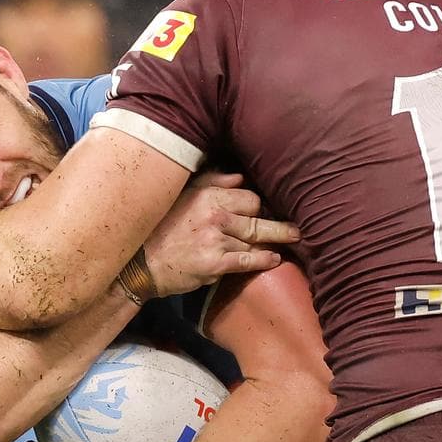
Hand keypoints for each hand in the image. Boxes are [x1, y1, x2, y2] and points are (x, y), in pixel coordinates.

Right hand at [143, 172, 298, 297]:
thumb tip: (240, 177)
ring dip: (271, 243)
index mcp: (208, 196)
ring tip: (291, 242)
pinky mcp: (215, 264)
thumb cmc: (163, 228)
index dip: (259, 206)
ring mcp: (215, 240)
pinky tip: (275, 259)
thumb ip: (212, 183)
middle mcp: (214, 215)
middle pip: (258, 218)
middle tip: (299, 229)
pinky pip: (247, 260)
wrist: (141, 263)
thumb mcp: (183, 197)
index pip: (249, 197)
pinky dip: (263, 260)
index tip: (268, 212)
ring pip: (254, 240)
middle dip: (278, 225)